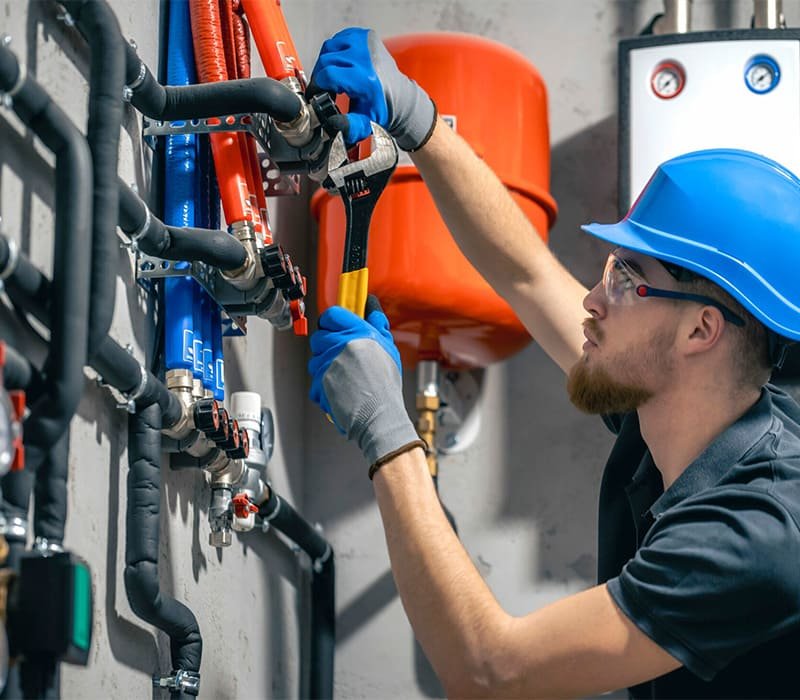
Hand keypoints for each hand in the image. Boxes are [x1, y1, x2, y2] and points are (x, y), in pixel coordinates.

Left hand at [308, 297, 419, 466]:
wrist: (380, 416)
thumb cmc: (386, 386)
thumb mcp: (388, 349)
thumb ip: (378, 326)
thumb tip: (372, 309)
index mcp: (358, 333)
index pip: (332, 315)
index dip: (331, 321)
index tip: (335, 326)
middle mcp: (340, 346)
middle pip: (319, 336)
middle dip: (327, 345)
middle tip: (341, 355)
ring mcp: (327, 365)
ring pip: (314, 359)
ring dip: (325, 366)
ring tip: (344, 377)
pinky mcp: (319, 383)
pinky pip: (315, 381)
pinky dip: (323, 387)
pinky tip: (340, 391)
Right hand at [310, 27, 435, 149]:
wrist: (398, 96)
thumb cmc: (381, 107)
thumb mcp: (365, 122)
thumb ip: (349, 126)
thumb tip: (333, 123)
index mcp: (366, 78)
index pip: (329, 75)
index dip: (317, 86)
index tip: (315, 94)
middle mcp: (366, 56)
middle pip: (326, 61)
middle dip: (320, 76)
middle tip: (322, 89)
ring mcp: (365, 42)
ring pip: (329, 48)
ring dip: (325, 63)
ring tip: (330, 77)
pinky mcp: (365, 35)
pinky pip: (338, 39)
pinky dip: (334, 51)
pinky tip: (338, 64)